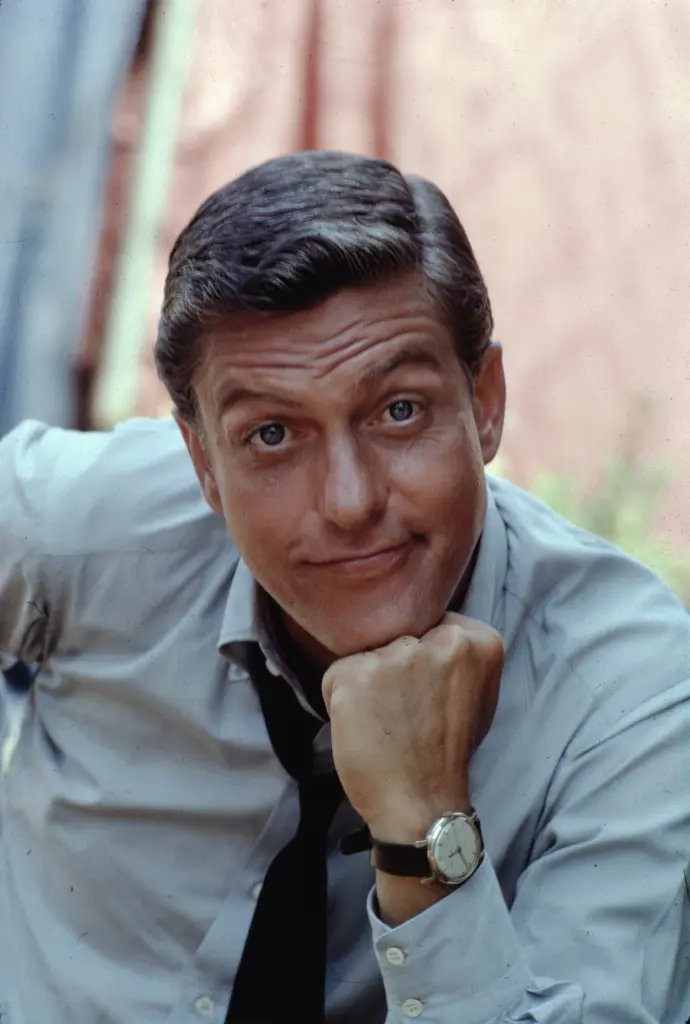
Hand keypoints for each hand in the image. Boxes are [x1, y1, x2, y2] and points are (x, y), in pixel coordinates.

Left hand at [322, 613, 502, 842]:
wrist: (421, 806)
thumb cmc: (446, 754)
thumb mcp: (475, 694)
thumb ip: (457, 657)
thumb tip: (428, 628)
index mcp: (477, 641)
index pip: (431, 623)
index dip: (422, 659)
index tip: (428, 693)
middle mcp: (442, 640)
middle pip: (398, 636)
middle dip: (395, 668)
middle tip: (406, 712)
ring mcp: (398, 655)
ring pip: (367, 654)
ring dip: (367, 683)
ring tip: (386, 721)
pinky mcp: (357, 673)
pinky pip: (337, 674)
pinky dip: (340, 700)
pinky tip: (364, 728)